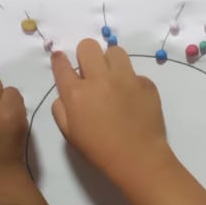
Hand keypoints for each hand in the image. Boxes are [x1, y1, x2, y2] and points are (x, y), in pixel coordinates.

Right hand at [50, 39, 174, 188]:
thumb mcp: (70, 134)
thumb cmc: (99, 150)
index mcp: (76, 93)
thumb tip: (64, 94)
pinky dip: (131, 82)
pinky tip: (132, 98)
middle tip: (90, 70)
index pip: (62, 64)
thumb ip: (61, 109)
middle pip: (88, 46)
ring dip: (110, 61)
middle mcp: (100, 79)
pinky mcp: (146, 83)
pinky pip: (135, 73)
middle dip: (86, 54)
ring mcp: (126, 78)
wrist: (138, 158)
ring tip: (113, 78)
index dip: (60, 60)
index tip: (62, 59)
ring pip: (115, 51)